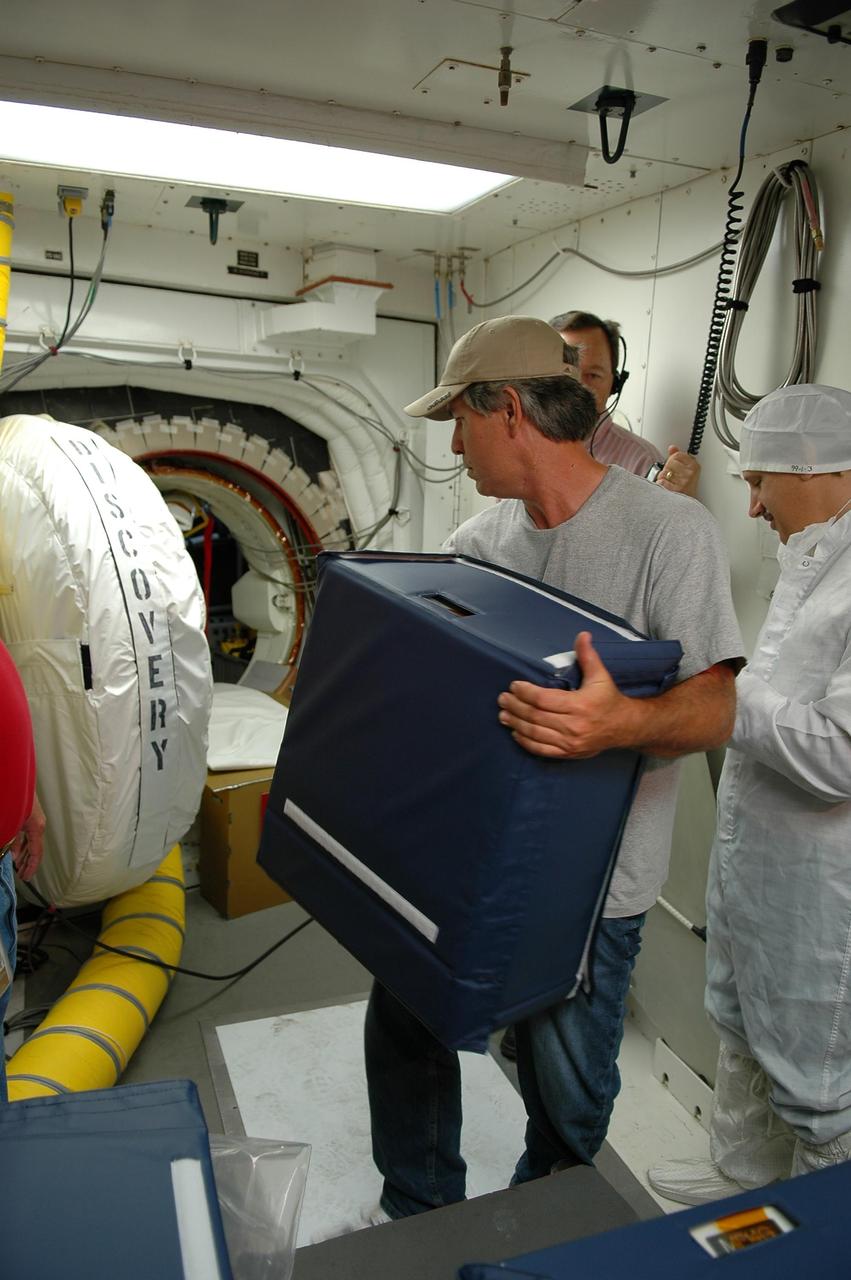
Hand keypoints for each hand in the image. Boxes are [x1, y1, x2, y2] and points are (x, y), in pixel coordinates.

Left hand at [11, 793, 44, 881]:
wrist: (16, 778)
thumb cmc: (15, 799)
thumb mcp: (11, 824)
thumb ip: (12, 842)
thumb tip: (12, 855)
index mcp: (36, 827)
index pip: (36, 852)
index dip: (31, 867)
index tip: (26, 877)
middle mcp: (38, 824)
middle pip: (35, 848)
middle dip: (27, 863)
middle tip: (21, 874)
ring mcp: (34, 819)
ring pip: (30, 841)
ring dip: (23, 854)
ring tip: (16, 864)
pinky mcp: (29, 815)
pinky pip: (27, 834)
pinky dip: (21, 843)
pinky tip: (14, 849)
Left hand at [497, 631, 637, 758]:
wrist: (625, 728)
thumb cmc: (609, 700)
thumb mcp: (601, 676)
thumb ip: (588, 656)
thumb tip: (582, 635)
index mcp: (580, 705)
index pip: (544, 699)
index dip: (525, 692)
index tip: (514, 685)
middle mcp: (574, 725)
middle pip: (535, 716)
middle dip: (515, 707)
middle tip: (503, 699)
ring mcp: (570, 742)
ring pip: (535, 733)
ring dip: (516, 723)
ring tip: (503, 715)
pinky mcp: (568, 753)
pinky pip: (541, 750)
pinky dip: (525, 742)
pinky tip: (515, 733)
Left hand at [656, 446, 699, 497]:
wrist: (685, 508)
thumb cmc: (685, 490)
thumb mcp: (686, 471)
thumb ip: (678, 457)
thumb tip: (672, 447)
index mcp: (695, 467)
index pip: (677, 455)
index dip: (672, 461)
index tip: (676, 468)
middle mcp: (690, 474)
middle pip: (669, 463)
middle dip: (667, 470)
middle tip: (673, 479)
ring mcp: (684, 482)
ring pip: (663, 473)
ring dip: (663, 479)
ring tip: (670, 485)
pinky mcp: (676, 491)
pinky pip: (661, 482)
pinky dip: (660, 486)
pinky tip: (667, 490)